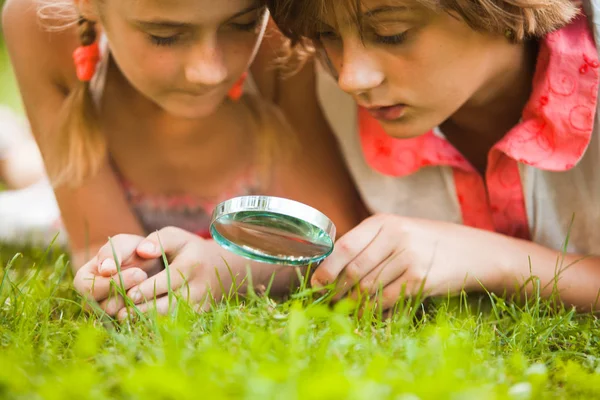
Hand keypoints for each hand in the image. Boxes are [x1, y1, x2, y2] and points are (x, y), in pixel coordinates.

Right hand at [73, 234, 163, 315]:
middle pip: (104, 307)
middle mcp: (91, 301)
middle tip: (148, 279)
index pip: (91, 289)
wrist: (153, 262)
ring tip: (152, 288)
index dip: (115, 283)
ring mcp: (107, 314)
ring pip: (119, 317)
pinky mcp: (124, 321)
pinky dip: (146, 312)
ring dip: (138, 303)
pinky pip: (134, 323)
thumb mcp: (123, 244)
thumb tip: (105, 269)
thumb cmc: (133, 250)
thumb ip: (112, 253)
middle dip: (128, 294)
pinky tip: (157, 299)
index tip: (139, 272)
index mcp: (83, 280)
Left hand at [112, 227, 238, 319]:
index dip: (147, 289)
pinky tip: (139, 322)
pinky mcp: (199, 314)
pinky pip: (176, 321)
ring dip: (147, 319)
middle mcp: (199, 287)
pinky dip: (157, 323)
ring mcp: (200, 303)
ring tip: (125, 319)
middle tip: (120, 313)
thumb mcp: (177, 237)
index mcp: (192, 264)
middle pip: (169, 302)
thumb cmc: (189, 250)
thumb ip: (158, 240)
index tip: (128, 294)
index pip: (168, 280)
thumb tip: (142, 251)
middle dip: (143, 309)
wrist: (220, 268)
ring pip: (172, 316)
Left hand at [311, 214, 511, 309]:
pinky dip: (373, 311)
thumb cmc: (429, 243)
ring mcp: (409, 258)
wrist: (475, 252)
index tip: (316, 283)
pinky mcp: (420, 279)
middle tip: (328, 302)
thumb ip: (370, 244)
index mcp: (384, 222)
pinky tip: (367, 316)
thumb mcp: (400, 232)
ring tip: (345, 310)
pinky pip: (386, 300)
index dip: (327, 267)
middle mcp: (395, 236)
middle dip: (337, 290)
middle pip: (354, 270)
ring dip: (353, 304)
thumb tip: (333, 270)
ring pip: (368, 288)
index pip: (345, 245)